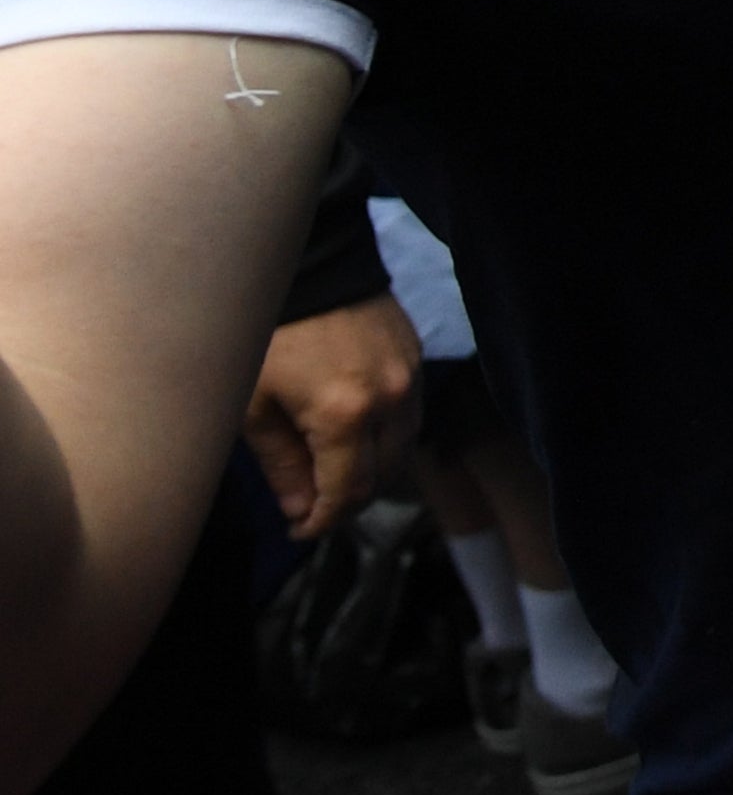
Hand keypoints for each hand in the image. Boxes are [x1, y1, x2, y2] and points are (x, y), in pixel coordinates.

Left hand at [243, 294, 422, 540]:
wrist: (308, 265)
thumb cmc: (266, 336)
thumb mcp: (254, 408)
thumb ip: (281, 465)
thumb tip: (300, 509)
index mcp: (344, 416)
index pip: (348, 492)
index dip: (323, 521)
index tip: (299, 529)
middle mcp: (390, 400)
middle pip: (384, 476)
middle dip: (348, 499)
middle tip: (312, 506)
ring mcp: (410, 376)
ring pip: (404, 447)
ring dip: (373, 468)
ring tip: (333, 471)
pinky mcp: (416, 356)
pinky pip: (410, 413)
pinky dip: (386, 434)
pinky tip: (354, 431)